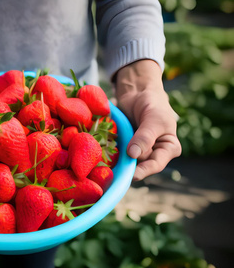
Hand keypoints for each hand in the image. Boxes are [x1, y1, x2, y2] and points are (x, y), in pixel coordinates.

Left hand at [114, 60, 181, 180]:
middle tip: (111, 165)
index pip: (156, 164)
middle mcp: (153, 153)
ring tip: (103, 154)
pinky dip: (107, 150)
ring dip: (114, 158)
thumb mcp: (154, 119)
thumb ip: (145, 137)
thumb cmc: (153, 104)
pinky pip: (114, 152)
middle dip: (126, 163)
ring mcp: (136, 150)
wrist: (138, 92)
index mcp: (168, 149)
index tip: (132, 175)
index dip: (144, 171)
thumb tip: (133, 155)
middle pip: (138, 164)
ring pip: (125, 160)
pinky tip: (99, 148)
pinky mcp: (123, 146)